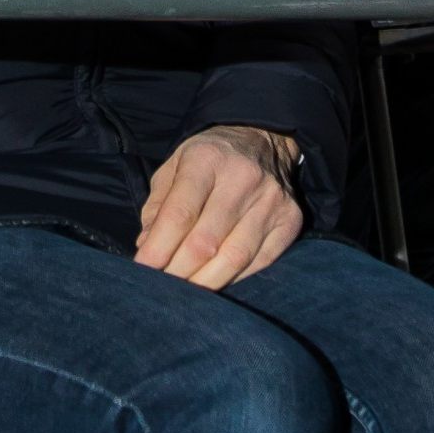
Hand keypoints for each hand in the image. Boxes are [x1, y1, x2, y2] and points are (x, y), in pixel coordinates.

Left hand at [135, 126, 303, 288]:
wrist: (263, 140)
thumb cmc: (209, 160)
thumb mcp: (174, 168)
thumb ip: (158, 207)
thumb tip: (147, 247)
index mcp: (207, 158)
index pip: (180, 213)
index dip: (159, 248)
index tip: (143, 269)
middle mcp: (243, 177)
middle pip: (205, 241)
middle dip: (178, 271)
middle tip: (161, 288)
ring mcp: (271, 200)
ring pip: (234, 257)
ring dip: (205, 282)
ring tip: (185, 292)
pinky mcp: (291, 220)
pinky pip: (260, 262)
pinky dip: (234, 278)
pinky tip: (216, 280)